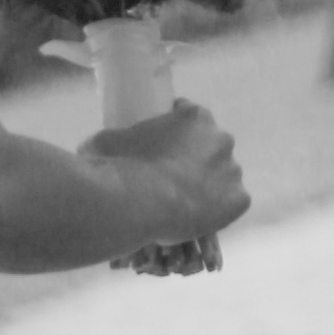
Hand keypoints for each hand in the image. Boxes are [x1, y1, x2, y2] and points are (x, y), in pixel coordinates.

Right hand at [91, 98, 247, 270]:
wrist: (138, 202)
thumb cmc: (120, 165)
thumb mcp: (106, 141)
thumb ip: (113, 139)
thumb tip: (95, 148)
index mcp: (194, 116)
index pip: (188, 116)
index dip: (174, 131)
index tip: (160, 147)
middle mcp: (221, 138)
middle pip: (210, 146)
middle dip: (194, 159)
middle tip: (168, 178)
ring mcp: (232, 170)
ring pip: (222, 176)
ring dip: (207, 185)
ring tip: (181, 204)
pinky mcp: (238, 200)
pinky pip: (231, 204)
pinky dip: (218, 211)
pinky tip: (197, 218)